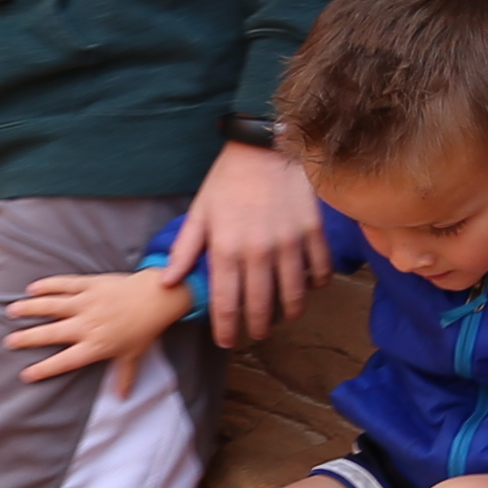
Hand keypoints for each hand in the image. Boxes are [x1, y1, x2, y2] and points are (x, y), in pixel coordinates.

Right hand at [4, 262, 184, 383]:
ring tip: (12, 311)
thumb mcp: (134, 355)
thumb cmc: (145, 329)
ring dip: (30, 308)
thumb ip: (124, 376)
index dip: (44, 369)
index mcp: (95, 346)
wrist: (156, 298)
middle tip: (10, 341)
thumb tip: (122, 398)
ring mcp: (86, 303)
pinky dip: (48, 285)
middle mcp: (86, 326)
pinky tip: (32, 288)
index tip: (26, 374)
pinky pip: (64, 285)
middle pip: (51, 333)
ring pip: (52, 306)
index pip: (64, 361)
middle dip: (28, 338)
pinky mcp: (89, 285)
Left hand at [186, 140, 330, 348]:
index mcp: (225, 249)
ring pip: (293, 295)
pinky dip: (315, 284)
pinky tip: (308, 286)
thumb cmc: (228, 179)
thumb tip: (168, 283)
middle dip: (257, 328)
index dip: (227, 330)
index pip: (226, 304)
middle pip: (260, 306)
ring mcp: (289, 244)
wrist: (266, 145)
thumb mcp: (200, 212)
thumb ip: (184, 250)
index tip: (228, 342)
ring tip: (283, 316)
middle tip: (256, 334)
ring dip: (288, 312)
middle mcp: (258, 252)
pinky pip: (319, 270)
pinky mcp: (313, 232)